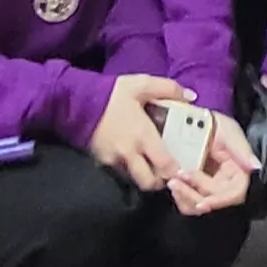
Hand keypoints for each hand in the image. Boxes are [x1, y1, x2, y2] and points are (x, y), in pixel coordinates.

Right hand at [90, 74, 191, 189]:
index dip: (177, 172)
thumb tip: (191, 97)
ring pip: (134, 180)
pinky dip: (129, 171)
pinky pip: (120, 173)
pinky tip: (133, 159)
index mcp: (143, 136)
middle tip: (166, 171)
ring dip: (144, 177)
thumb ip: (168, 88)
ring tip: (150, 167)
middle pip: (149, 183)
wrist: (76, 102)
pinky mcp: (102, 162)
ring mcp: (114, 160)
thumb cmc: (112, 94)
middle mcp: (130, 153)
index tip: (184, 169)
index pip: (165, 165)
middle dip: (160, 181)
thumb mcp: (141, 84)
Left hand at [166, 124, 262, 215]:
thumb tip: (255, 166)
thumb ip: (241, 149)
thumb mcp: (229, 131)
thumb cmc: (215, 124)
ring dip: (185, 197)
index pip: (234, 194)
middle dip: (194, 194)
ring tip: (172, 183)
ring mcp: (208, 185)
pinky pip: (187, 201)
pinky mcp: (193, 187)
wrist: (193, 119)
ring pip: (199, 205)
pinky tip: (172, 183)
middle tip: (176, 182)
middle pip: (213, 200)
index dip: (220, 201)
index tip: (203, 203)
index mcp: (238, 172)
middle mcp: (224, 183)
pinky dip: (180, 196)